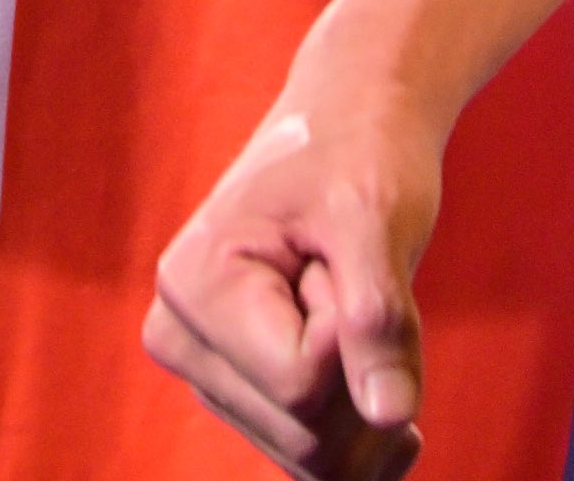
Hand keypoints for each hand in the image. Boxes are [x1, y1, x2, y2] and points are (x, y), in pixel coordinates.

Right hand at [144, 62, 443, 477]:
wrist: (348, 125)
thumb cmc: (357, 153)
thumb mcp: (374, 216)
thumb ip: (377, 316)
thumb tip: (392, 417)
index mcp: (193, 285)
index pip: (302, 384)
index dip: (356, 333)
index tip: (344, 256)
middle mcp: (181, 336)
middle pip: (306, 437)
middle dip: (363, 372)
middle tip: (351, 279)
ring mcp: (209, 370)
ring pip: (315, 459)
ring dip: (367, 396)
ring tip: (352, 307)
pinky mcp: (242, 391)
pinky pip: (314, 463)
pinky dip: (367, 438)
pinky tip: (384, 385)